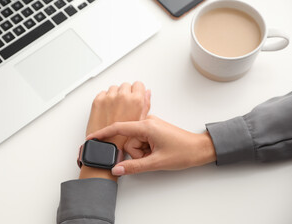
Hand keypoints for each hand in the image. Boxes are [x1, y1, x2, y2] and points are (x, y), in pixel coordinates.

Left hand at [86, 82, 150, 148]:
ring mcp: (109, 98)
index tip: (134, 97)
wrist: (105, 146)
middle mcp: (123, 96)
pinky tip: (107, 110)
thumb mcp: (141, 122)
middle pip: (126, 85)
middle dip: (125, 93)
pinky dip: (105, 99)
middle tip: (124, 106)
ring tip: (115, 109)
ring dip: (115, 95)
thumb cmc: (123, 139)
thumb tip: (147, 93)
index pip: (138, 84)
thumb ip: (146, 104)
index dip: (137, 91)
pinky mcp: (98, 101)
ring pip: (114, 88)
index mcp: (136, 101)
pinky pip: (103, 93)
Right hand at [87, 115, 216, 175]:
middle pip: (128, 140)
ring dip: (142, 153)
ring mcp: (150, 126)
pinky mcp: (153, 130)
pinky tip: (156, 152)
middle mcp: (147, 122)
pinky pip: (141, 140)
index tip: (91, 138)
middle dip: (136, 153)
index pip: (119, 128)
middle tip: (150, 157)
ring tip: (156, 155)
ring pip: (135, 142)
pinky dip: (145, 149)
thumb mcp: (156, 162)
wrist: (200, 149)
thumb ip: (134, 166)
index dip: (103, 134)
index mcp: (147, 125)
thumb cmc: (184, 151)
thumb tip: (117, 169)